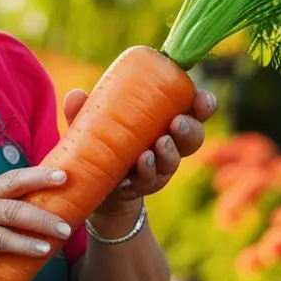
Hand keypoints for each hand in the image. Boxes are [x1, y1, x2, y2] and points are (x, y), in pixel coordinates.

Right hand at [0, 166, 72, 280]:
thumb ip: (2, 215)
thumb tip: (45, 216)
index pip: (13, 177)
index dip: (39, 174)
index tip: (64, 172)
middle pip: (14, 188)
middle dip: (43, 185)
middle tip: (68, 186)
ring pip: (12, 214)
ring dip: (42, 222)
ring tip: (64, 230)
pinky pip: (3, 240)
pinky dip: (25, 244)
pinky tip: (42, 249)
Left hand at [62, 86, 216, 221]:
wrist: (95, 183)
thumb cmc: (102, 140)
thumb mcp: (92, 122)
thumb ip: (83, 109)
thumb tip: (76, 95)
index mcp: (164, 118)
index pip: (192, 109)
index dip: (203, 104)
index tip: (202, 99)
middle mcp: (169, 143)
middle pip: (193, 136)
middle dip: (190, 129)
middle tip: (176, 122)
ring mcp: (159, 167)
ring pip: (174, 160)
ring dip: (170, 152)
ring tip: (159, 144)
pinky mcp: (144, 184)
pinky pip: (151, 179)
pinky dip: (148, 172)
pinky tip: (142, 163)